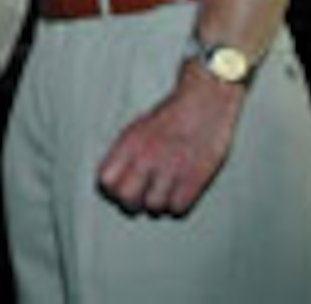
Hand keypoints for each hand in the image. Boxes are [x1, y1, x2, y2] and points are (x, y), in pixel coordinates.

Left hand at [97, 62, 243, 215]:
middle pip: (126, 199)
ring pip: (153, 208)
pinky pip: (177, 209)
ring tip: (164, 192)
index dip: (112, 189)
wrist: (205, 102)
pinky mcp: (194, 179)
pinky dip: (178, 205)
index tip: (122, 187)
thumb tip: (114, 179)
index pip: (105, 181)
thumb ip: (125, 153)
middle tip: (142, 196)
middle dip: (133, 202)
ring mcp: (169, 170)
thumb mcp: (137, 127)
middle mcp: (145, 158)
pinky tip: (180, 192)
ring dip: (158, 204)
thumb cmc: (172, 114)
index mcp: (128, 143)